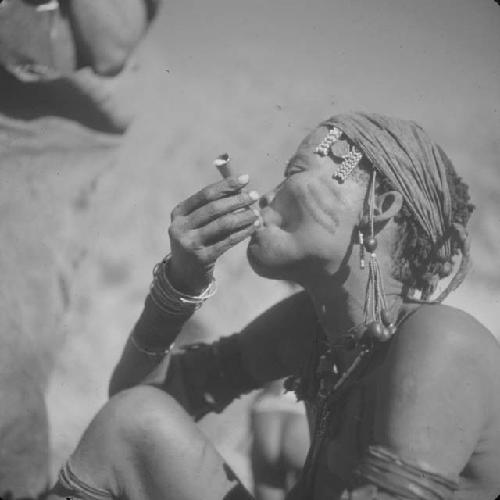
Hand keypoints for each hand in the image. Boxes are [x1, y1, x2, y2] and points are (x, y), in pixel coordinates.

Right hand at [167, 174, 259, 293]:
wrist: (185, 273)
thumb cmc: (197, 240)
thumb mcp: (197, 222)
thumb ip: (213, 206)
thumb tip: (240, 187)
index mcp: (179, 213)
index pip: (205, 194)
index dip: (226, 185)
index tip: (245, 179)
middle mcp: (180, 227)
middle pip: (214, 208)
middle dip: (237, 200)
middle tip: (255, 195)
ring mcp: (190, 243)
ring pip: (222, 224)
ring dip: (243, 216)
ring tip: (256, 212)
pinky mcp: (202, 257)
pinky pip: (228, 241)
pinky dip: (243, 232)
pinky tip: (254, 227)